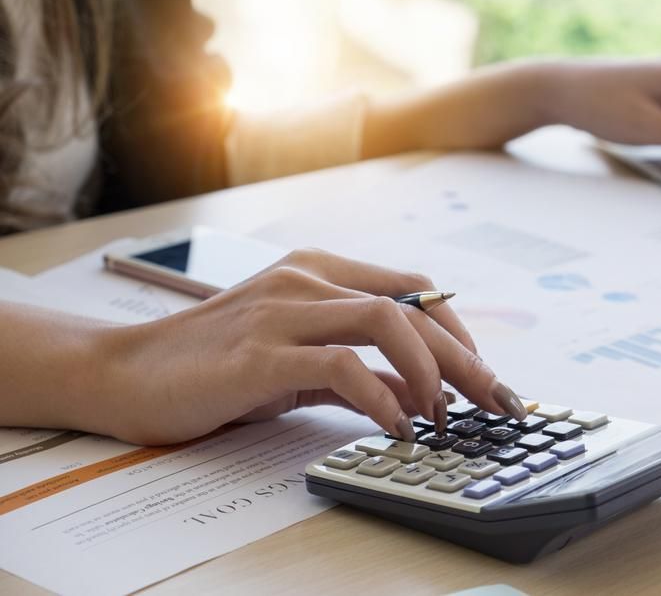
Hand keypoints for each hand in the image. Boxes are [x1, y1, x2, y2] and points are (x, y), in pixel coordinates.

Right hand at [89, 248, 526, 444]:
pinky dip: (380, 395)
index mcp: (319, 271)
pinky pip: (339, 365)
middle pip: (414, 306)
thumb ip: (355, 367)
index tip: (484, 374)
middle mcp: (306, 279)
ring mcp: (282, 310)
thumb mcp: (297, 359)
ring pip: (386, 320)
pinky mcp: (258, 353)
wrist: (126, 374)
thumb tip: (419, 394)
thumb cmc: (214, 365)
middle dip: (467, 357)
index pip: (414, 289)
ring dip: (432, 370)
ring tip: (446, 414)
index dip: (459, 331)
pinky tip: (396, 425)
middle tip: (497, 400)